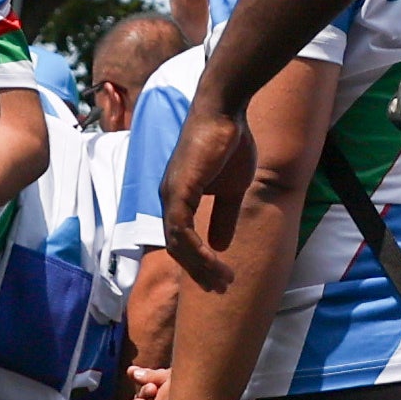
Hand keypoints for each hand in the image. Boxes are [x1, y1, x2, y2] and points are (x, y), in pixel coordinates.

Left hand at [155, 105, 251, 290]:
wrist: (224, 112)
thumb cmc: (228, 143)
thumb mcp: (231, 189)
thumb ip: (223, 216)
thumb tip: (220, 245)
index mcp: (179, 199)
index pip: (184, 241)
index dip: (200, 263)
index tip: (221, 278)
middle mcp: (169, 199)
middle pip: (178, 248)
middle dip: (200, 271)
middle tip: (221, 287)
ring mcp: (170, 195)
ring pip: (178, 243)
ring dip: (200, 265)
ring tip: (222, 279)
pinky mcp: (178, 189)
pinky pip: (181, 229)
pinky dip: (195, 249)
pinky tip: (213, 260)